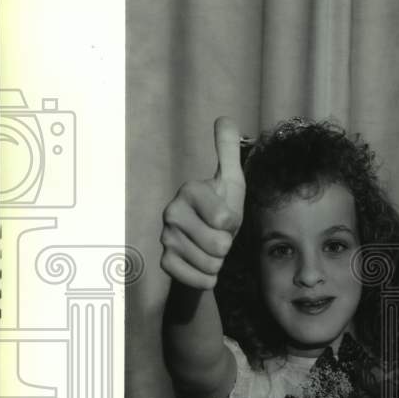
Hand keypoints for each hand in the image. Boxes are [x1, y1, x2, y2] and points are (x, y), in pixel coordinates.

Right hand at [160, 117, 246, 289]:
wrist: (203, 245)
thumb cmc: (219, 211)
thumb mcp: (230, 182)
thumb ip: (228, 151)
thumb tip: (225, 118)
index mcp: (190, 191)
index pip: (225, 219)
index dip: (233, 223)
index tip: (225, 217)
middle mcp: (172, 213)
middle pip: (220, 244)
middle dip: (226, 245)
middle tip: (218, 236)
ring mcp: (166, 238)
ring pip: (210, 264)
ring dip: (218, 262)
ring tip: (210, 249)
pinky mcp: (165, 262)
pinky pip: (197, 278)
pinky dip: (206, 277)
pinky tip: (201, 265)